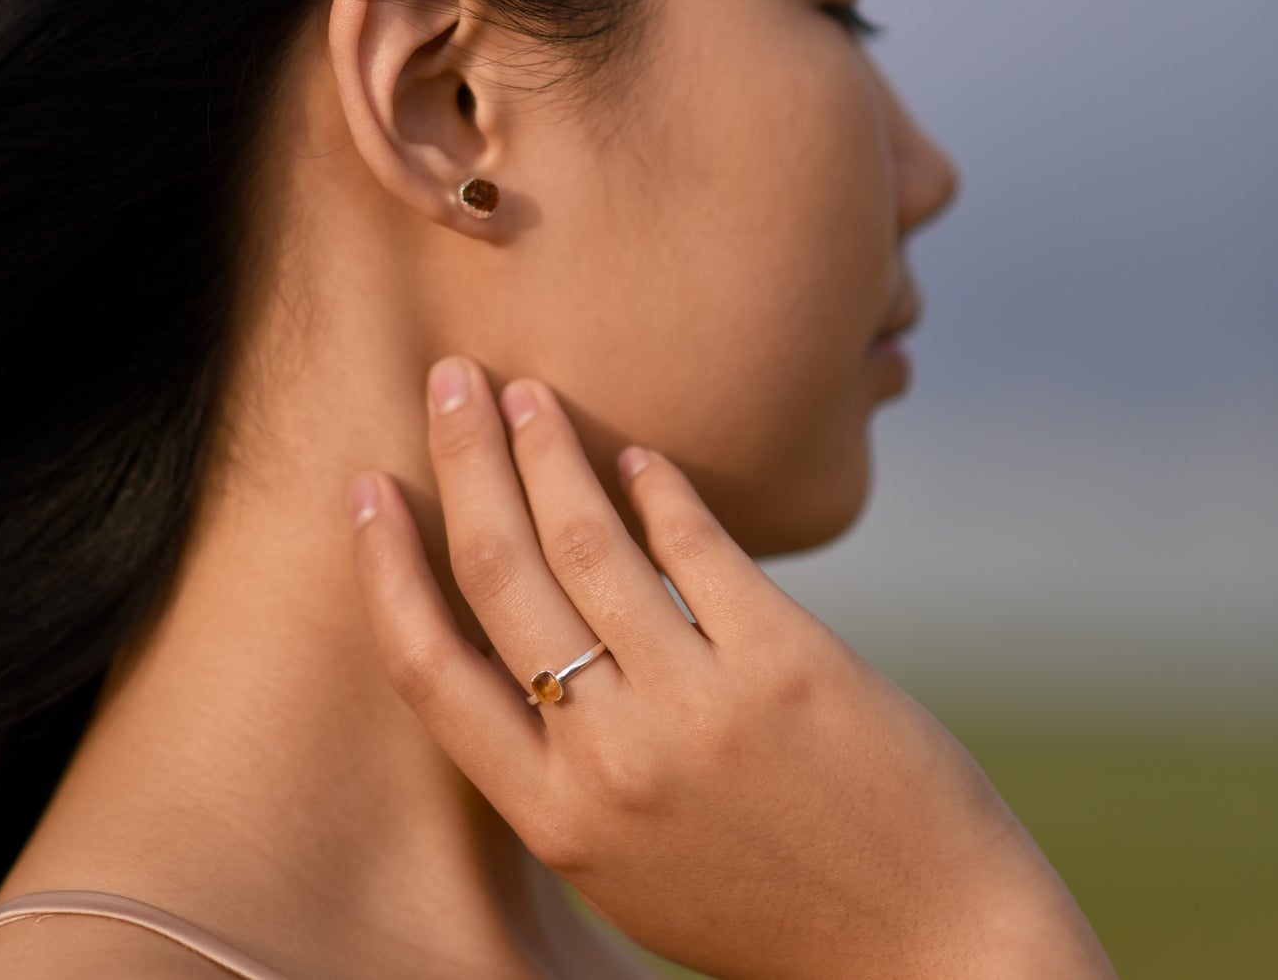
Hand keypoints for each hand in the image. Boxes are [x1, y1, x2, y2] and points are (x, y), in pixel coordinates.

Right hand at [346, 357, 1115, 979]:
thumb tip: (538, 623)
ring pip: (587, 540)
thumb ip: (570, 760)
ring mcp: (698, 707)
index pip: (430, 668)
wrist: (933, 954)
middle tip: (448, 377)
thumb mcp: (631, 862)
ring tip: (528, 389)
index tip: (367, 488)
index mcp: (555, 819)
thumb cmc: (767, 904)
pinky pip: (696, 546)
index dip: (387, 567)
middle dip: (463, 459)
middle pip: (501, 573)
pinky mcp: (785, 661)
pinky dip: (660, 487)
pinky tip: (640, 454)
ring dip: (547, 448)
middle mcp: (609, 760)